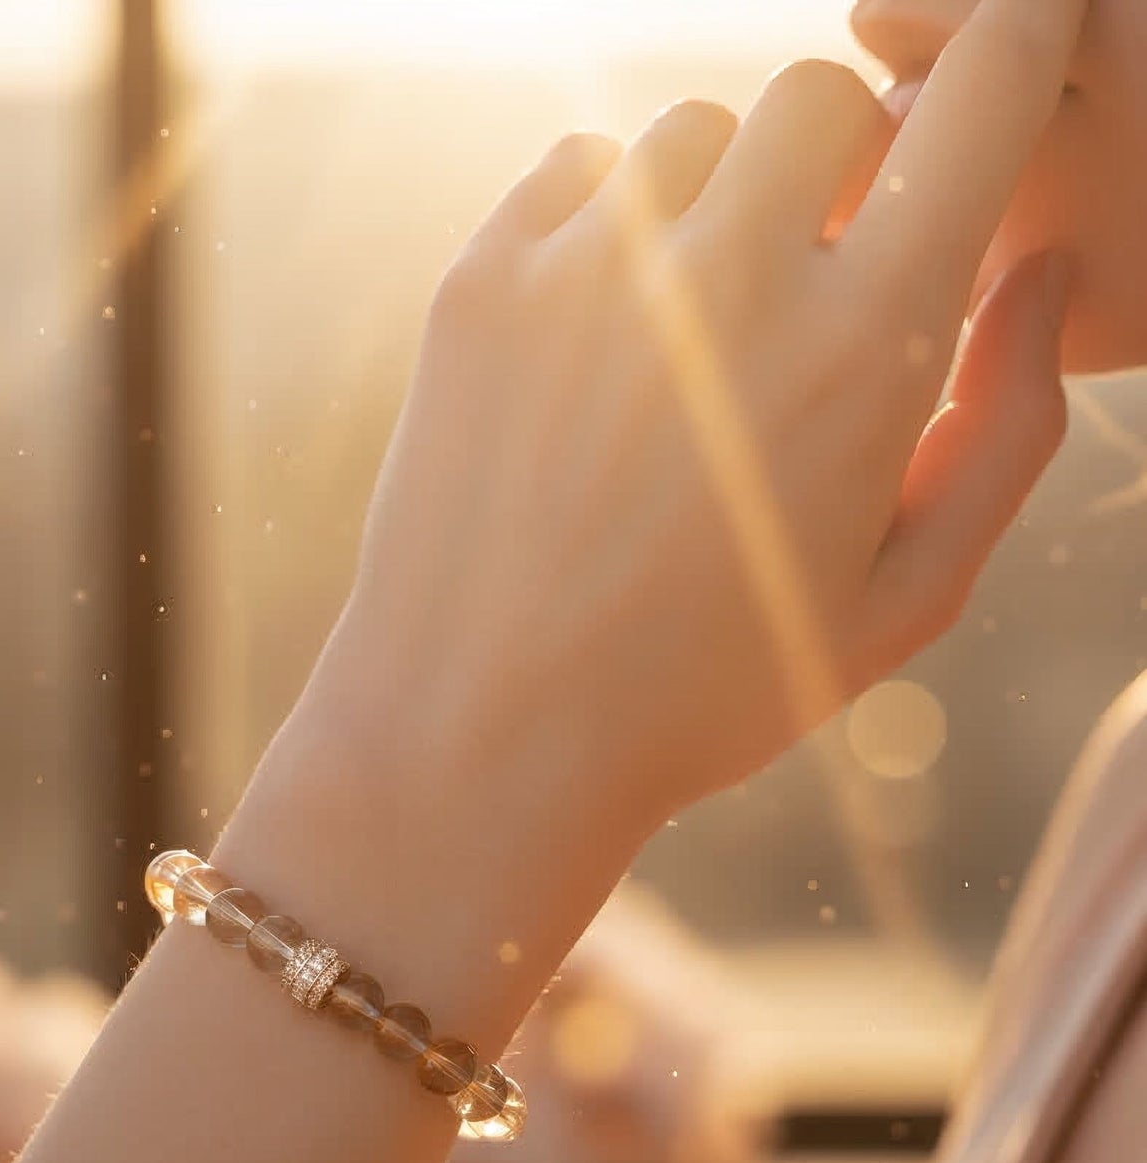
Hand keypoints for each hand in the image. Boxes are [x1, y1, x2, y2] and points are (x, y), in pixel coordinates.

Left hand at [309, 0, 1083, 860]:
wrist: (483, 736)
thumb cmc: (702, 691)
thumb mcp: (900, 605)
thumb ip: (1007, 434)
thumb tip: (1038, 279)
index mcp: (864, 349)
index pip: (978, 100)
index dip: (1015, 40)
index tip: (1016, 33)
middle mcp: (728, 277)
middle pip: (820, 95)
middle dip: (841, 159)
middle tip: (811, 269)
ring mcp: (587, 270)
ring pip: (691, 130)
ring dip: (717, 197)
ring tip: (691, 323)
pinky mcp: (478, 284)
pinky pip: (574, 172)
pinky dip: (607, 221)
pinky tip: (600, 333)